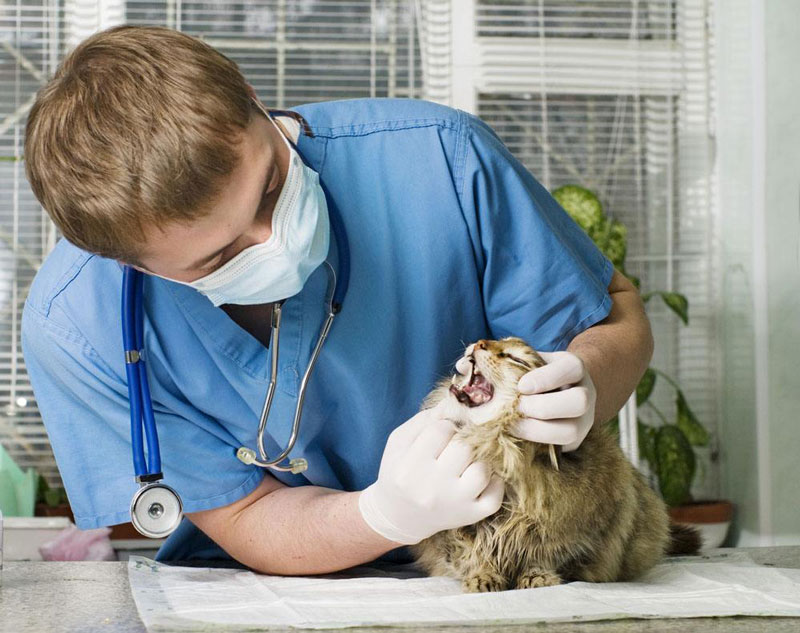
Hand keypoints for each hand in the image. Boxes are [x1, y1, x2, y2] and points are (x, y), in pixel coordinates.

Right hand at [358, 404, 504, 544]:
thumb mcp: (400, 442)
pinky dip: (493, 482)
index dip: (444, 427)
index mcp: (410, 467)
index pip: (440, 430)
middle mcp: (432, 489)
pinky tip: (477, 478)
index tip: (441, 434)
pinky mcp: (471, 516)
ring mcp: (454, 505)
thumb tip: (454, 401)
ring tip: (465, 463)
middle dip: (461, 441)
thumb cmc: (398, 472)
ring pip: (482, 470)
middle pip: (463, 448)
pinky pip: (496, 494)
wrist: (399, 517)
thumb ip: (425, 419)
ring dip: (477, 460)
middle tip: (454, 447)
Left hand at [512, 351, 595, 452]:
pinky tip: (517, 437)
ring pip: (571, 431)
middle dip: (543, 407)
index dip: (545, 378)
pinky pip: (560, 449)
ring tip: (512, 425)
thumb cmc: (538, 373)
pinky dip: (535, 444)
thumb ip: (515, 361)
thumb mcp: (532, 360)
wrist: (561, 390)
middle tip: (517, 407)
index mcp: (575, 369)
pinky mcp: (575, 442)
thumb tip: (484, 362)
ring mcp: (583, 421)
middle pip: (579, 402)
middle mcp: (586, 394)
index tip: (521, 386)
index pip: (570, 369)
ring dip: (536, 430)